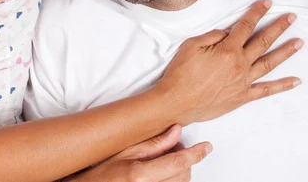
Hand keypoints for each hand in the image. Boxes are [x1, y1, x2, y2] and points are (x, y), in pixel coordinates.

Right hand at [64, 125, 209, 181]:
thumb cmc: (101, 172)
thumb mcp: (124, 152)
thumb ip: (152, 143)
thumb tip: (175, 130)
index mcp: (141, 175)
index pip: (177, 162)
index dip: (195, 154)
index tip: (206, 147)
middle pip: (183, 174)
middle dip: (184, 159)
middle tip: (172, 146)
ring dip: (180, 170)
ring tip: (163, 160)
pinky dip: (174, 179)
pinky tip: (163, 172)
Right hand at [157, 0, 302, 124]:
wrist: (177, 101)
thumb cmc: (181, 73)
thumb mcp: (191, 46)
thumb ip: (212, 36)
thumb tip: (227, 33)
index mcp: (227, 50)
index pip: (246, 26)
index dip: (257, 13)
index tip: (267, 4)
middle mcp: (240, 64)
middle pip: (263, 42)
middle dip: (278, 27)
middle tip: (291, 18)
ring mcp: (243, 81)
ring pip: (269, 63)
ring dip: (286, 51)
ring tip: (298, 42)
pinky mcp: (242, 96)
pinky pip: (266, 90)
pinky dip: (282, 86)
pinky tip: (295, 81)